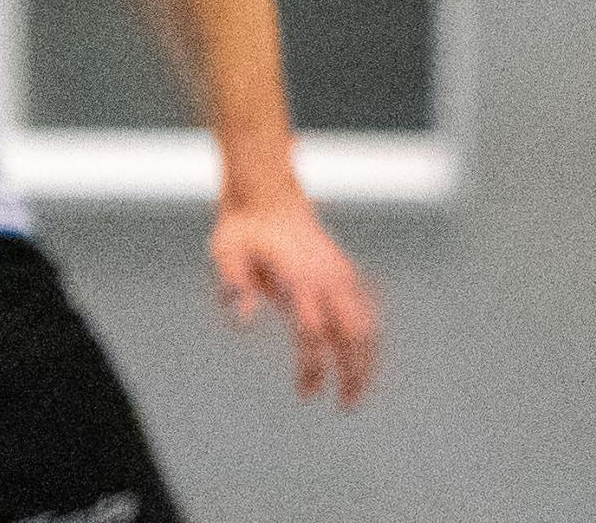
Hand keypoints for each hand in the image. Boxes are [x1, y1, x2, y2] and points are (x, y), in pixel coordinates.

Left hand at [208, 188, 382, 407]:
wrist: (268, 194)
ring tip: (360, 386)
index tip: (307, 393)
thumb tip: (245, 322)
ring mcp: (339, 271)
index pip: (314, 332)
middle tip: (350, 402)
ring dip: (366, 353)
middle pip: (353, 329)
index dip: (313, 366)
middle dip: (356, 367)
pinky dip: (368, 332)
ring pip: (365, 318)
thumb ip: (235, 286)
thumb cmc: (244, 228)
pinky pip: (365, 306)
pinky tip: (365, 352)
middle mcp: (328, 276)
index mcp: (302, 278)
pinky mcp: (342, 269)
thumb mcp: (227, 253)